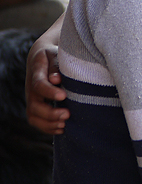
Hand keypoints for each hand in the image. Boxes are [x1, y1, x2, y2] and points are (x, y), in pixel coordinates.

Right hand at [26, 17, 68, 133]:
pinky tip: (62, 128)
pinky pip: (36, 121)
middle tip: (68, 115)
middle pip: (34, 105)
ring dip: (48, 124)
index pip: (39, 84)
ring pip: (33, 116)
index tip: (63, 96)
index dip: (49, 92)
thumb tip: (56, 79)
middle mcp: (31, 88)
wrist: (43, 57)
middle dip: (50, 113)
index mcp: (37, 72)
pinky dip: (48, 128)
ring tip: (65, 124)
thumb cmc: (54, 55)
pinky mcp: (36, 106)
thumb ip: (56, 66)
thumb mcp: (56, 55)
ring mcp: (32, 98)